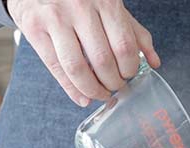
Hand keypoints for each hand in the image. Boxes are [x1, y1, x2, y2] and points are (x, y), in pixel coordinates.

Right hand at [7, 0, 160, 106]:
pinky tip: (82, 97)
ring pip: (78, 68)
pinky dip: (72, 89)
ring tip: (100, 94)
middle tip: (115, 87)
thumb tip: (154, 62)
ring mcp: (56, 18)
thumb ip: (134, 32)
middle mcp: (80, 7)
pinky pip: (56, 68)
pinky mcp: (35, 29)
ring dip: (93, 90)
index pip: (124, 46)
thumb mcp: (110, 7)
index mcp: (105, 1)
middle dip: (112, 83)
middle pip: (103, 60)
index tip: (129, 75)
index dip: (129, 69)